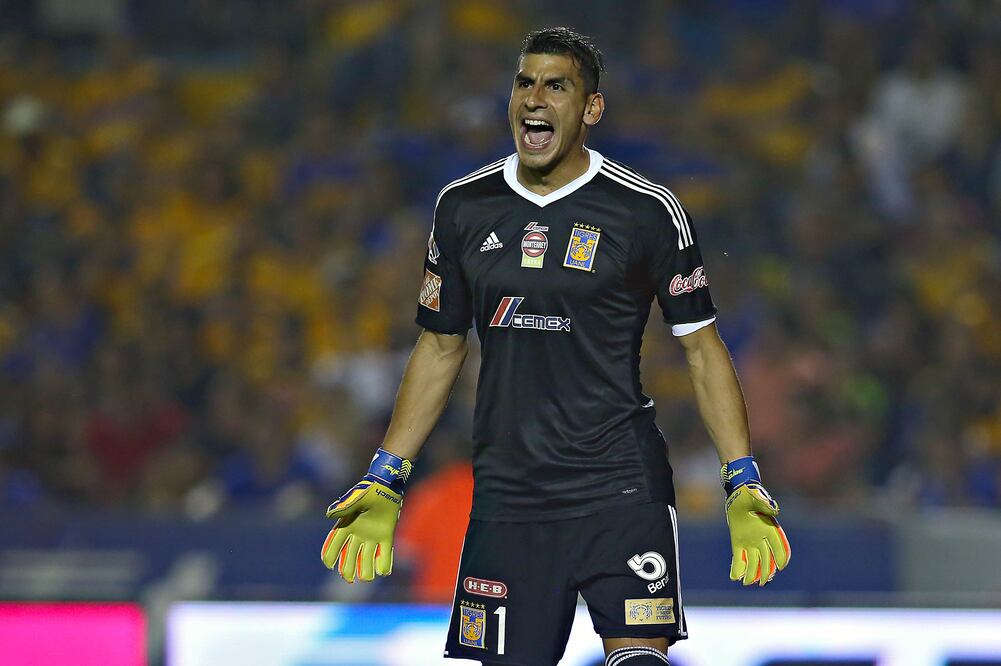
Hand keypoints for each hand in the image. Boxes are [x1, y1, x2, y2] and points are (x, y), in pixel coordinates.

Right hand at [321, 448, 410, 582]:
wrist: (387, 484)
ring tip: (367, 578)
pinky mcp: (386, 535)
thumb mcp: (356, 498)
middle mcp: (358, 533)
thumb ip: (344, 506)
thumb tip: (329, 515)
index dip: (330, 555)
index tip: (329, 566)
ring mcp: (372, 536)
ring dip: (366, 569)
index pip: (334, 544)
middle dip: (348, 569)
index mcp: (346, 525)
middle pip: (349, 556)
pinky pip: (385, 552)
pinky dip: (385, 563)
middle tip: (349, 579)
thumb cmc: (369, 489)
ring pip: (366, 558)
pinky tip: (384, 572)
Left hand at [721, 457, 790, 585]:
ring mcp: (750, 541)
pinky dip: (737, 567)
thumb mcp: (757, 497)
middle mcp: (762, 538)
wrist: (738, 492)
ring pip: (754, 561)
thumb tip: (775, 510)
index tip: (781, 567)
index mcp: (770, 528)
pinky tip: (734, 576)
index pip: (780, 546)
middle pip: (767, 558)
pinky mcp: (738, 542)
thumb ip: (765, 503)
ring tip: (747, 583)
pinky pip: (739, 557)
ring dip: (752, 573)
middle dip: (766, 571)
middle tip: (762, 582)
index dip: (781, 556)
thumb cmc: (750, 493)